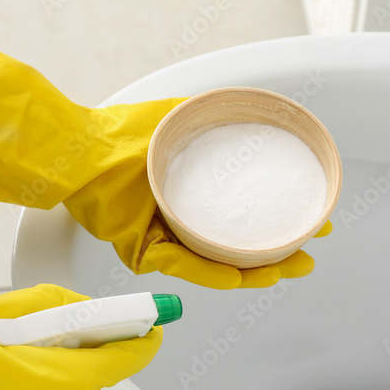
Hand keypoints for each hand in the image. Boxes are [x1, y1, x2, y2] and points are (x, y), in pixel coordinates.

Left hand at [0, 27, 330, 288]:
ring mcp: (165, 240)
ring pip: (217, 264)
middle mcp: (183, 223)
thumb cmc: (118, 134)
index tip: (313, 225)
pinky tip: (237, 276)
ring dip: (254, 271)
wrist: (76, 148)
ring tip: (283, 271)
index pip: (245, 220)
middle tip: (307, 258)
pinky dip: (211, 273)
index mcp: (194, 199)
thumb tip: (253, 113)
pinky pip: (183, 266)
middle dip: (278, 257)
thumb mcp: (177, 118)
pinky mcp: (143, 252)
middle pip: (238, 249)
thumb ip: (214, 118)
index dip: (280, 226)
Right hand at [0, 284, 160, 389]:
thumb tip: (89, 312)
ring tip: (12, 363)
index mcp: (67, 380)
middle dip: (85, 356)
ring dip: (58, 382)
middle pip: (96, 380)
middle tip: (53, 336)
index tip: (152, 324)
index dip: (143, 338)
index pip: (127, 358)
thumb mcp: (3, 313)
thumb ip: (59, 309)